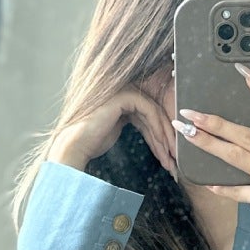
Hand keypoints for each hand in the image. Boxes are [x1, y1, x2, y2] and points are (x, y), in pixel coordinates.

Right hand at [50, 86, 177, 176]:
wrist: (76, 145)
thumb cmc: (92, 142)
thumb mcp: (120, 130)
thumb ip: (138, 125)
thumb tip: (160, 136)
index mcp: (123, 97)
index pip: (149, 115)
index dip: (161, 137)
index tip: (169, 157)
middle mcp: (124, 90)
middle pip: (154, 114)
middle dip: (166, 139)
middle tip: (174, 159)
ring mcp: (124, 90)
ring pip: (155, 113)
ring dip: (165, 138)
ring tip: (170, 158)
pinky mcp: (124, 95)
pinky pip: (149, 111)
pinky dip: (158, 130)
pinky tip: (162, 147)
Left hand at [173, 66, 249, 249]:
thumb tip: (242, 136)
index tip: (241, 72)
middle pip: (247, 134)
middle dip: (215, 122)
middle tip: (190, 113)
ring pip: (236, 155)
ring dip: (207, 143)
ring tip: (186, 132)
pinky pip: (235, 188)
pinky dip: (221, 185)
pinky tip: (207, 181)